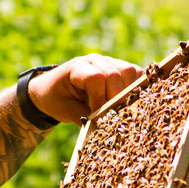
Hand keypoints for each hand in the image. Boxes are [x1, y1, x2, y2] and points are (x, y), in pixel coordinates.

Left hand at [28, 54, 142, 125]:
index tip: (97, 115)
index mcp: (77, 68)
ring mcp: (108, 61)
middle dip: (116, 98)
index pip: (96, 78)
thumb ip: (83, 117)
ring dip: (129, 92)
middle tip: (111, 114)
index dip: (100, 98)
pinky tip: (128, 101)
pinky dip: (136, 87)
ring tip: (119, 108)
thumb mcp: (64, 111)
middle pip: (116, 74)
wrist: (52, 89)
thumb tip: (103, 126)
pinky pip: (135, 73)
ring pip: (130, 71)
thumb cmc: (56, 100)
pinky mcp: (118, 67)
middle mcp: (94, 60)